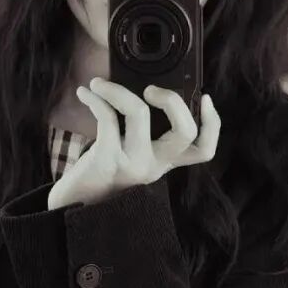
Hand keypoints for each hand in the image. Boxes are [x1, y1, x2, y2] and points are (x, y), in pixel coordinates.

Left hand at [47, 77, 220, 210]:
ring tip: (99, 84)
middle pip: (185, 131)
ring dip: (117, 90)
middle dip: (172, 99)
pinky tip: (86, 94)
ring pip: (140, 114)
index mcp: (165, 162)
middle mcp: (154, 166)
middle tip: (149, 89)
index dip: (213, 123)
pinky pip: (107, 117)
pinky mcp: (107, 160)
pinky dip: (95, 99)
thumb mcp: (132, 154)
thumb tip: (140, 87)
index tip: (204, 98)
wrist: (74, 203)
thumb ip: (145, 133)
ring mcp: (133, 164)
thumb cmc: (101, 171)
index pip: (203, 150)